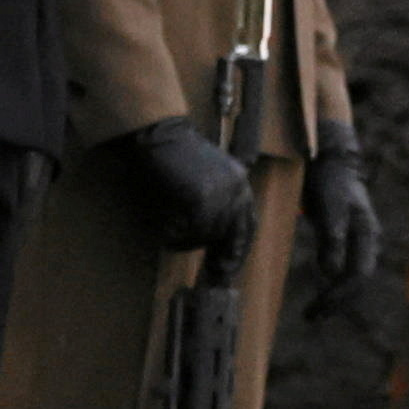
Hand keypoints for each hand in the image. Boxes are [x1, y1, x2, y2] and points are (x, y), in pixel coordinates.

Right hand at [107, 118, 252, 255]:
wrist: (160, 134)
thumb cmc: (174, 158)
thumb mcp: (206, 180)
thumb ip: (216, 204)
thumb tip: (215, 240)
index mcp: (241, 182)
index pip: (248, 223)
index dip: (239, 248)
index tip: (230, 267)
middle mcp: (238, 188)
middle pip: (235, 234)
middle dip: (226, 257)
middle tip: (215, 274)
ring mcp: (222, 194)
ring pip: (210, 235)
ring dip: (190, 242)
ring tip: (172, 238)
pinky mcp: (203, 200)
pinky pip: (193, 232)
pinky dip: (179, 238)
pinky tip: (167, 235)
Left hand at [305, 137, 384, 312]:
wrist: (332, 160)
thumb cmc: (330, 181)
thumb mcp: (329, 208)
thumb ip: (331, 239)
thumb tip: (331, 274)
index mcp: (367, 235)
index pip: (358, 276)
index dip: (339, 296)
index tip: (317, 307)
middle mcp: (369, 241)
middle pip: (358, 283)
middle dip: (337, 303)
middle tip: (311, 317)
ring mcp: (362, 241)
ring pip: (354, 279)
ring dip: (336, 298)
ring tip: (314, 313)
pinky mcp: (350, 240)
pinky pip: (348, 270)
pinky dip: (335, 285)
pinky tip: (322, 292)